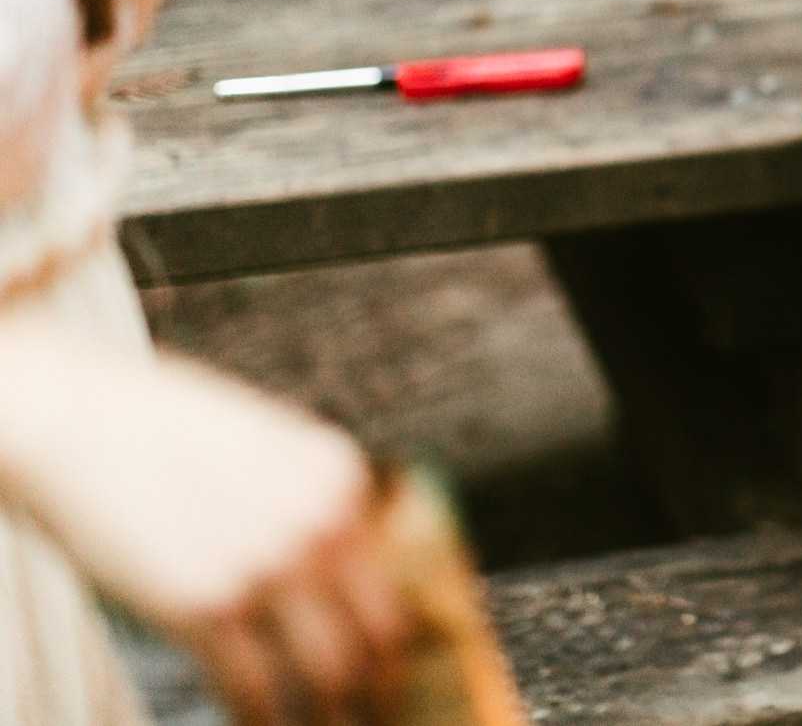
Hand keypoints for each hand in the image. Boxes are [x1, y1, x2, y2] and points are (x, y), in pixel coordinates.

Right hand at [0, 314, 409, 723]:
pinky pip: (253, 686)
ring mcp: (266, 565)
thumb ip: (315, 502)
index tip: (403, 670)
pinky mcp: (204, 604)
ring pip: (327, 672)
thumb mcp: (272, 447)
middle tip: (378, 712)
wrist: (80, 421)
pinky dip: (263, 717)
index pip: (401, 577)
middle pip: (377, 635)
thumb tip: (355, 569)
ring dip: (331, 713)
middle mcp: (319, 523)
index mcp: (341, 481)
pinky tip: (260, 725)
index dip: (407, 637)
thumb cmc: (167, 433)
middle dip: (381, 686)